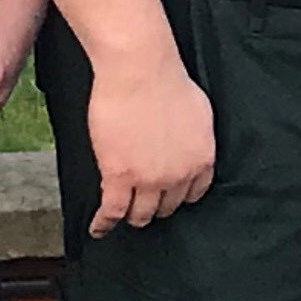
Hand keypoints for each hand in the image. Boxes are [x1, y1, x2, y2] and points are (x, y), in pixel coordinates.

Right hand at [85, 49, 217, 234]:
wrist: (140, 71)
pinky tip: (98, 229)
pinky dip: (104, 224)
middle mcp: (180, 175)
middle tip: (143, 206)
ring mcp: (150, 179)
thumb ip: (195, 136)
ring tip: (123, 217)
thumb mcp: (198, 112)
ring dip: (132, 217)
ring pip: (141, 214)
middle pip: (168, 206)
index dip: (180, 196)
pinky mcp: (120, 177)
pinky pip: (113, 211)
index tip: (171, 198)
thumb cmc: (167, 81)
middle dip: (156, 207)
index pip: (194, 192)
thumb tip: (186, 145)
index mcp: (202, 159)